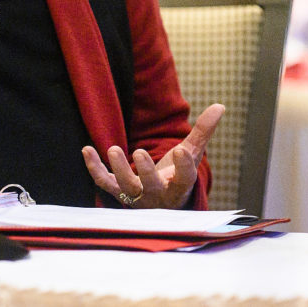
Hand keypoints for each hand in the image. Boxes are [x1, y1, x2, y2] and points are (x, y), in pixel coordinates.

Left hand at [82, 103, 224, 208]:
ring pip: (124, 187)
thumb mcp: (192, 155)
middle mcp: (156, 195)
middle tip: (140, 152)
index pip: (184, 180)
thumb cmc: (177, 176)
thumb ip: (203, 132)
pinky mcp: (117, 191)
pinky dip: (94, 168)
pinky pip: (103, 182)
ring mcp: (135, 195)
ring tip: (113, 148)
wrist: (160, 201)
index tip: (182, 150)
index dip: (184, 167)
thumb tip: (220, 106)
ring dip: (118, 169)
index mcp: (179, 187)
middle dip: (145, 171)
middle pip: (150, 187)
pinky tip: (87, 149)